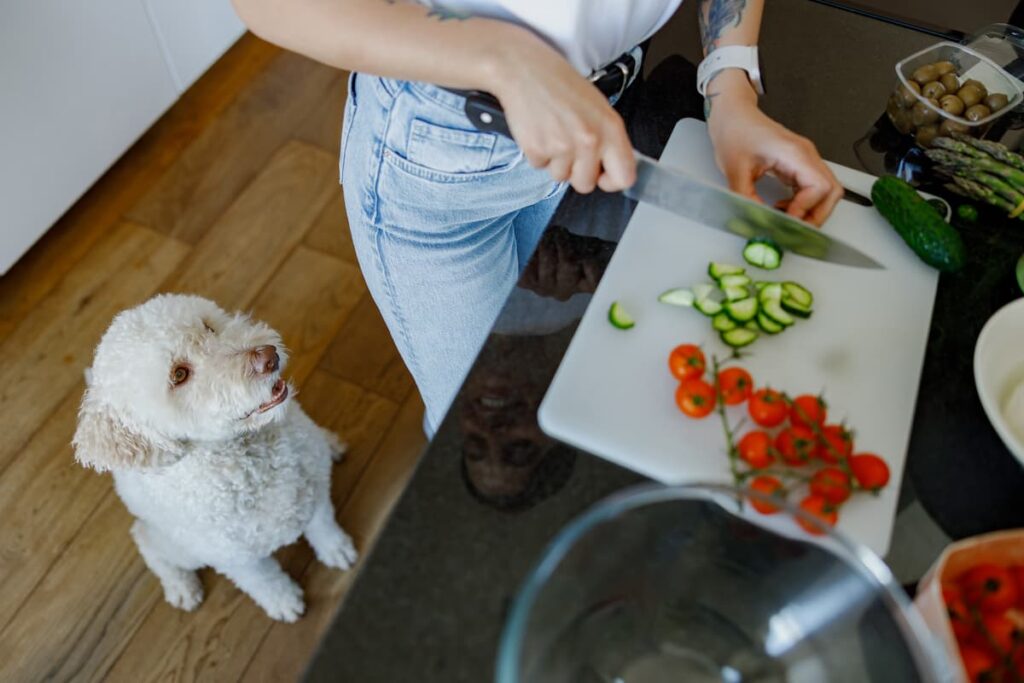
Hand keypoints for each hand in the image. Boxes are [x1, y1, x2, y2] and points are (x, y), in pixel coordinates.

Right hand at [490, 31, 634, 193]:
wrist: (525, 69)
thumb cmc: (561, 84)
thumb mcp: (598, 107)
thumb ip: (608, 139)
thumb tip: (610, 166)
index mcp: (610, 128)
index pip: (624, 177)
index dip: (611, 181)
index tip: (602, 175)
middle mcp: (590, 141)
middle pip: (586, 185)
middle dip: (576, 173)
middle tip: (569, 149)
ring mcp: (562, 147)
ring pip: (561, 177)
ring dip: (555, 161)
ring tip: (552, 133)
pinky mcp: (537, 150)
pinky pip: (540, 167)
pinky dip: (538, 153)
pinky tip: (539, 130)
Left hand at [706, 72, 841, 225]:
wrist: (733, 115)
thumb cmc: (735, 133)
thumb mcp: (735, 170)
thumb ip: (747, 199)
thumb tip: (757, 221)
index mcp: (794, 153)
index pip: (819, 186)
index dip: (806, 208)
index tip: (787, 220)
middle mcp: (806, 155)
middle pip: (832, 190)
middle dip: (817, 214)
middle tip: (796, 228)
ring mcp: (805, 158)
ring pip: (826, 190)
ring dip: (812, 209)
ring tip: (789, 219)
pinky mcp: (798, 163)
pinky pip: (813, 186)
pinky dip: (804, 202)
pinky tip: (784, 207)